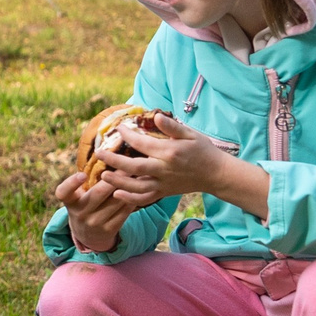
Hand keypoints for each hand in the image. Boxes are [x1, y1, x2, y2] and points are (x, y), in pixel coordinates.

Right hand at [52, 171, 131, 252]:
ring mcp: (94, 222)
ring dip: (128, 187)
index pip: (64, 192)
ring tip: (138, 174)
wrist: (88, 235)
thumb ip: (87, 182)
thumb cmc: (85, 205)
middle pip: (98, 193)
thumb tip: (107, 157)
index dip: (72, 183)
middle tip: (127, 163)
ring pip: (116, 201)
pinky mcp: (109, 229)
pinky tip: (139, 190)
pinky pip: (125, 211)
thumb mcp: (78, 196)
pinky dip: (133, 199)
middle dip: (114, 177)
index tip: (82, 174)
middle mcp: (80, 213)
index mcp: (70, 201)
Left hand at [101, 116, 270, 221]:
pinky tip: (116, 194)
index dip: (128, 135)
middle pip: (134, 167)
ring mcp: (164, 183)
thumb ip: (172, 126)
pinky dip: (130, 199)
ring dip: (118, 182)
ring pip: (136, 187)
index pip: (143, 143)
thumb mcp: (191, 134)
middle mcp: (164, 169)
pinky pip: (145, 199)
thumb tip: (156, 116)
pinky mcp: (164, 192)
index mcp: (170, 152)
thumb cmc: (203, 151)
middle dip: (114, 161)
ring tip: (102, 176)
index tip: (117, 129)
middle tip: (98, 154)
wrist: (216, 174)